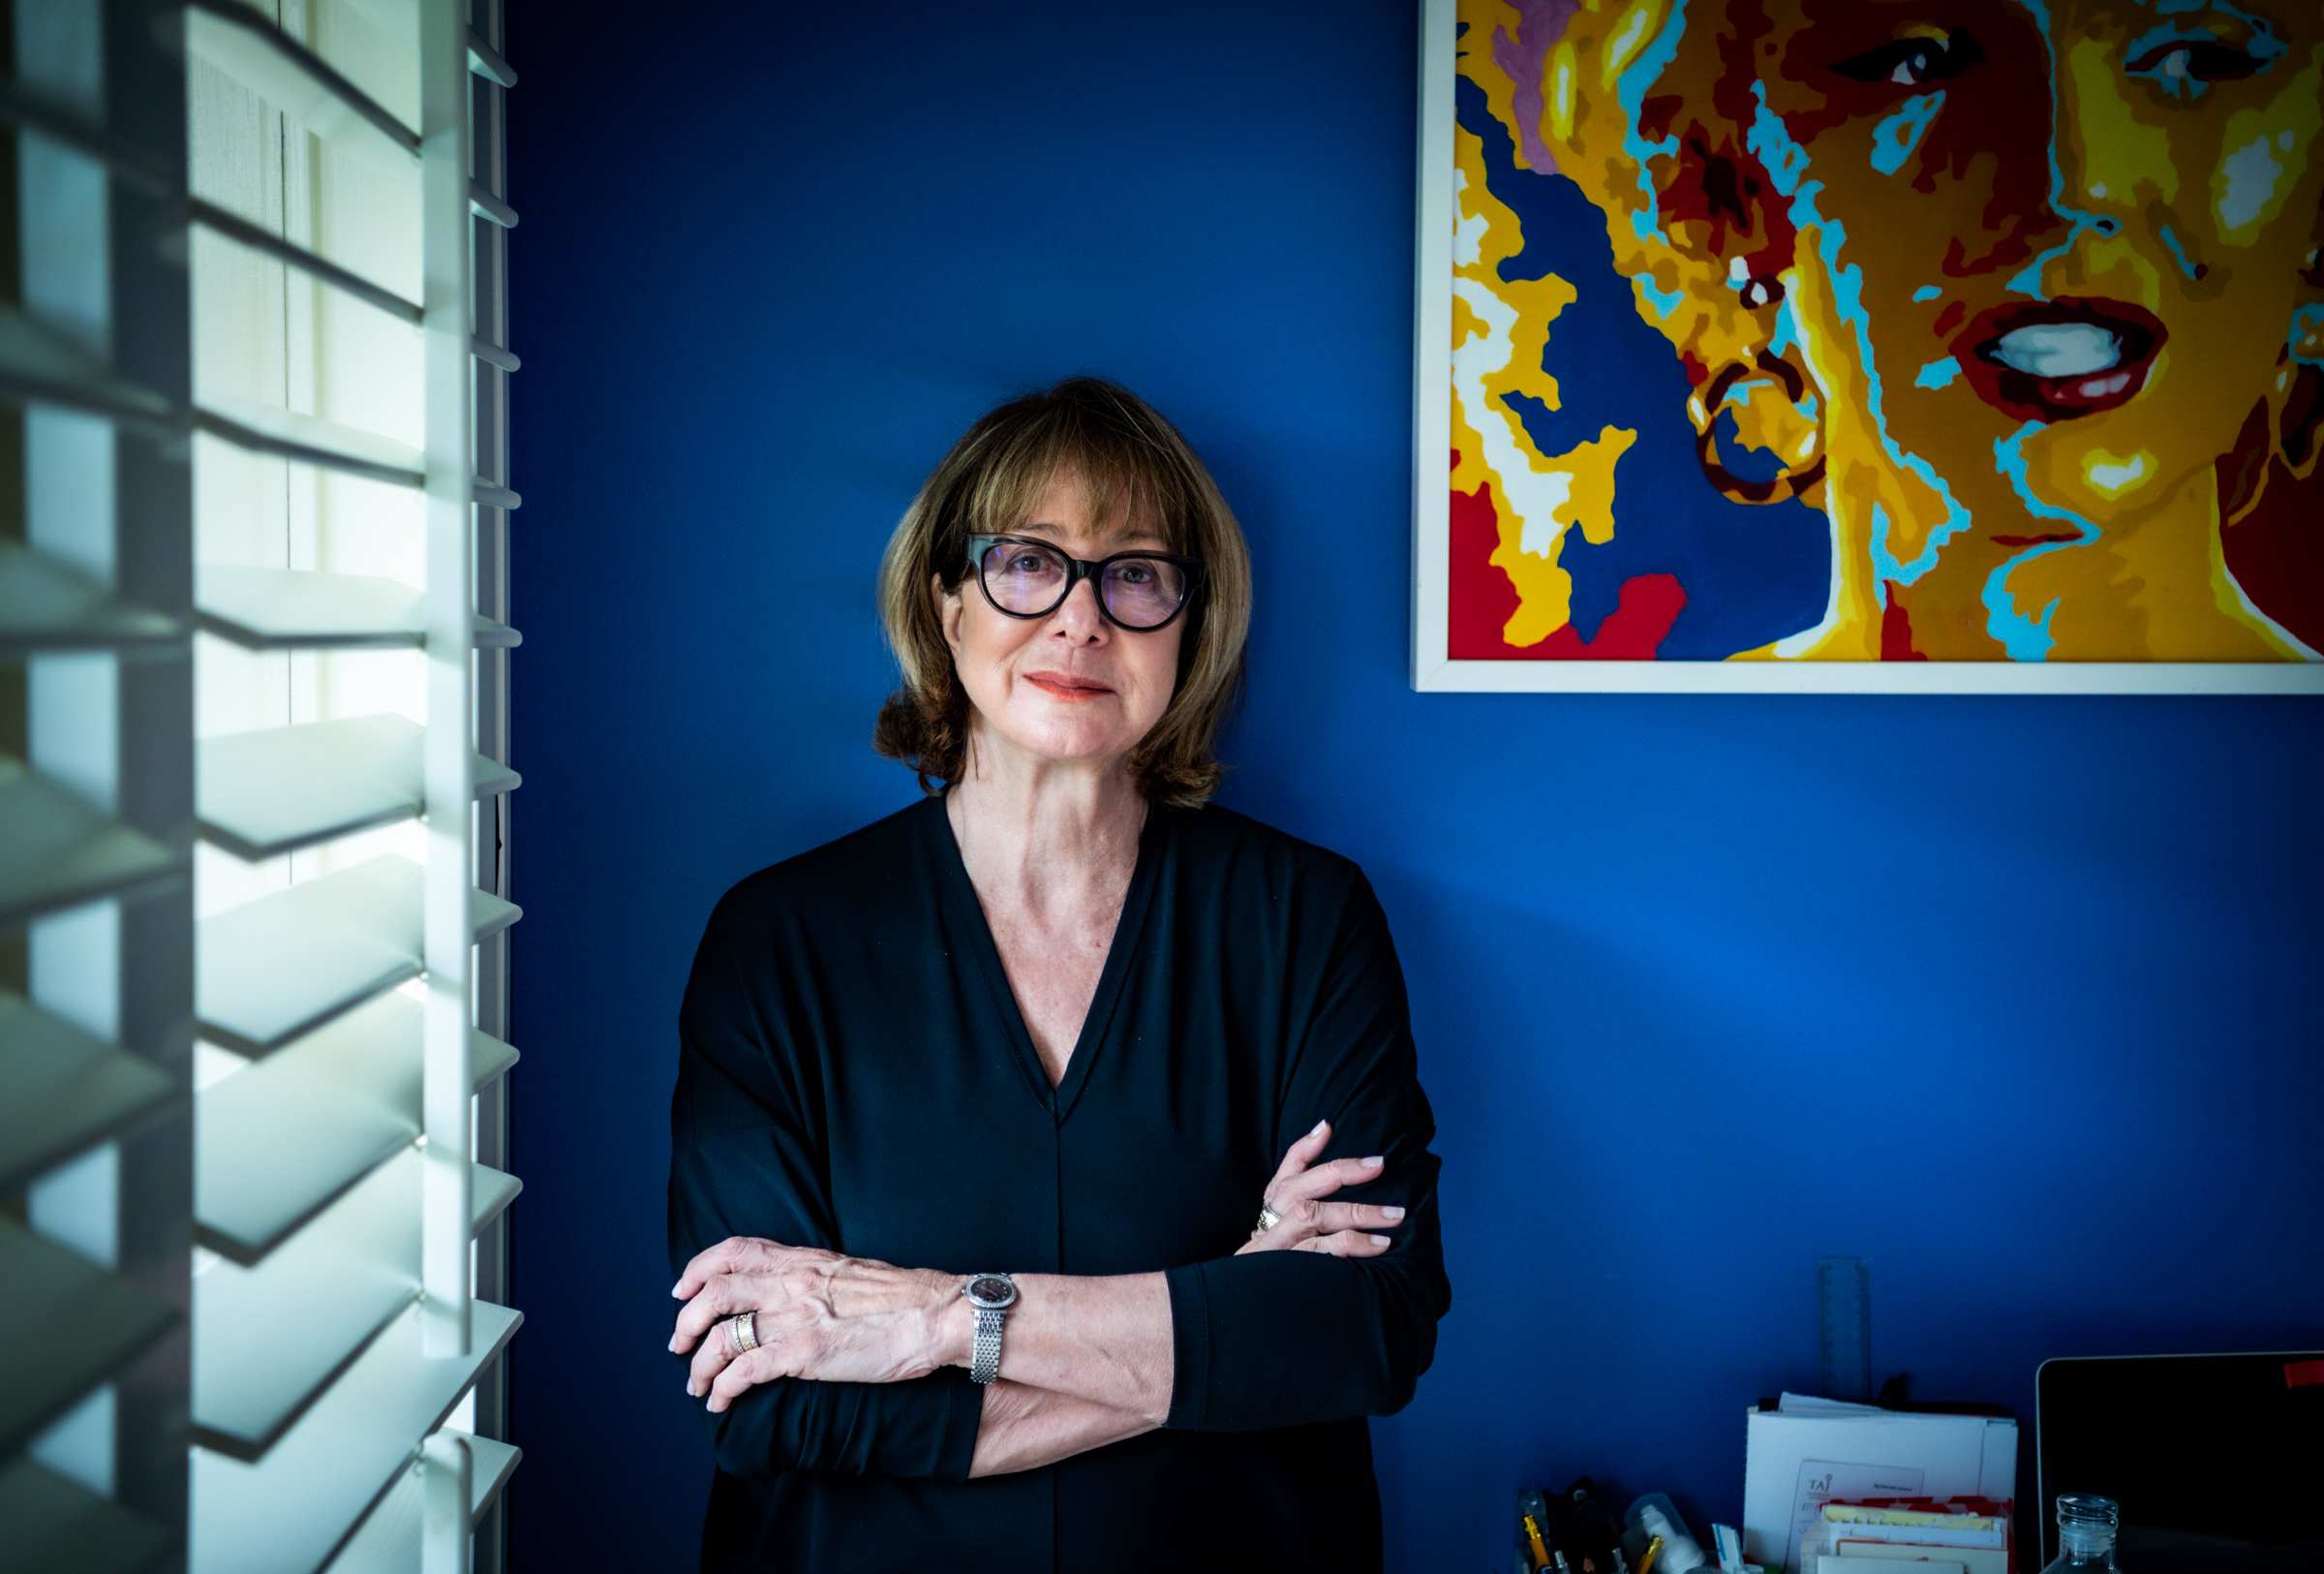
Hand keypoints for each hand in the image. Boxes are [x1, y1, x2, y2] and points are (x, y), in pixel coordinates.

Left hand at [668, 1236, 954, 1412]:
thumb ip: (814, 1277)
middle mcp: (791, 1283)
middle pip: (715, 1293)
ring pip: (722, 1336)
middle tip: (678, 1344)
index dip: (698, 1269)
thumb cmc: (903, 1298)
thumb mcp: (849, 1272)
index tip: (682, 1290)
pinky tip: (720, 1402)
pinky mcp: (806, 1354)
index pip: (734, 1250)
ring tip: (696, 1385)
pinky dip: (723, 1388)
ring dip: (699, 1364)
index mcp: (802, 1260)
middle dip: (686, 1321)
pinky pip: (745, 1371)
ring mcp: (796, 1318)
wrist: (936, 1314)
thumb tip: (792, 1291)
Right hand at [1234, 1118, 1405, 1256]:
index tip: (1329, 1128)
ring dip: (1355, 1215)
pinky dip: (1345, 1249)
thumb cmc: (1276, 1262)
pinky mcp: (1285, 1273)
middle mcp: (1272, 1223)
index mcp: (1273, 1208)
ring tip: (1392, 1217)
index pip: (1287, 1171)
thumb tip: (1326, 1133)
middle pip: (1302, 1188)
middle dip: (1341, 1172)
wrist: (1243, 1307)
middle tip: (1379, 1163)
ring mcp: (1277, 1248)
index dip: (1305, 1147)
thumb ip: (1306, 1190)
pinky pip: (1317, 1256)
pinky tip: (1374, 1249)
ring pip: (1311, 1217)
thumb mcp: (1283, 1226)